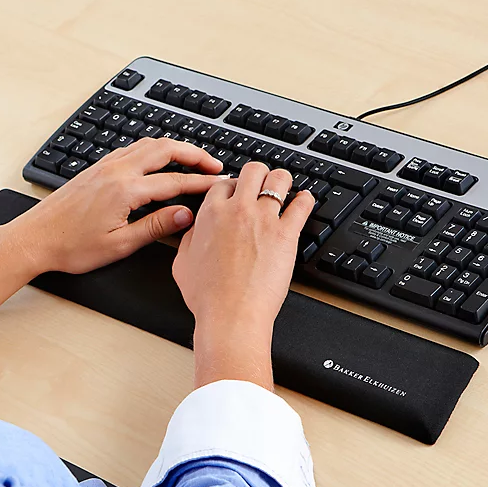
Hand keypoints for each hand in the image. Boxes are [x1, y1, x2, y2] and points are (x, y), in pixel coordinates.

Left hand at [5, 137, 225, 273]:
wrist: (35, 238)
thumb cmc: (71, 246)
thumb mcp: (119, 244)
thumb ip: (156, 227)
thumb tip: (186, 215)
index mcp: (125, 190)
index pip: (175, 181)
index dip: (202, 183)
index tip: (220, 185)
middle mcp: (116, 171)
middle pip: (165, 150)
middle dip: (194, 154)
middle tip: (215, 165)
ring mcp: (104, 166)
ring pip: (148, 144)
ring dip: (175, 148)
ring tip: (193, 159)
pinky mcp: (96, 168)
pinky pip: (132, 149)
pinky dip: (153, 149)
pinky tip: (158, 160)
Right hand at [172, 161, 315, 387]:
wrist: (231, 315)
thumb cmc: (207, 296)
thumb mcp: (182, 263)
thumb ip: (188, 238)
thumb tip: (195, 228)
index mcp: (210, 214)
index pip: (223, 183)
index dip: (231, 187)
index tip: (236, 194)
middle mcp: (238, 210)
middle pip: (253, 171)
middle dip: (258, 175)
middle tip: (261, 185)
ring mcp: (264, 220)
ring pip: (279, 179)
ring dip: (281, 180)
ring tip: (284, 188)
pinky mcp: (287, 235)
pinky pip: (302, 205)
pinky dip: (305, 199)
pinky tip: (304, 201)